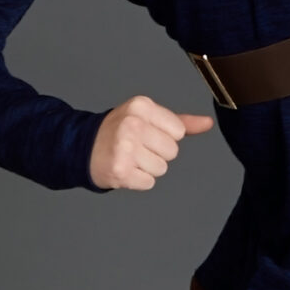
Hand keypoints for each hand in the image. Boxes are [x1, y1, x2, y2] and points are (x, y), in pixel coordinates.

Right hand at [89, 94, 215, 190]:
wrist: (82, 148)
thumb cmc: (119, 132)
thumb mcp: (148, 118)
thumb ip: (180, 121)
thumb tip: (207, 123)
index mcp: (141, 106)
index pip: (178, 131)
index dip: (165, 136)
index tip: (145, 134)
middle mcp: (132, 124)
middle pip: (172, 152)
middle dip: (157, 153)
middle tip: (136, 148)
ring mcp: (125, 148)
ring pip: (162, 169)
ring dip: (147, 168)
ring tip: (130, 158)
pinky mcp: (120, 170)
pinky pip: (149, 183)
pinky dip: (138, 180)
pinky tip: (125, 169)